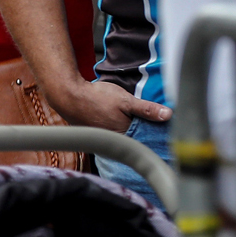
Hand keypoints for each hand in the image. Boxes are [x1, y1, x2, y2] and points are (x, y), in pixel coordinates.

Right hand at [48, 77, 169, 133]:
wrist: (67, 95)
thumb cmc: (95, 97)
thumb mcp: (125, 100)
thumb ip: (147, 109)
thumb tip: (168, 115)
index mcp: (124, 135)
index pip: (146, 139)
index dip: (155, 133)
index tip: (165, 130)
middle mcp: (113, 140)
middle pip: (134, 139)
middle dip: (142, 132)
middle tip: (151, 123)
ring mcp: (102, 138)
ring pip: (121, 136)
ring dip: (128, 130)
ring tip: (132, 121)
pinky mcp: (93, 134)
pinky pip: (110, 134)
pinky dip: (115, 128)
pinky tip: (115, 120)